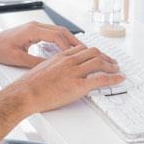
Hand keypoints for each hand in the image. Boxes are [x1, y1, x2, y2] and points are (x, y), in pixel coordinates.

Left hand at [0, 21, 80, 67]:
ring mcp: (35, 27)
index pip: (56, 35)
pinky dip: (60, 39)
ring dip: (68, 39)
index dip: (67, 46)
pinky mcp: (34, 31)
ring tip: (78, 49)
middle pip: (61, 30)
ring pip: (58, 30)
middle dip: (73, 41)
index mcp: (32, 30)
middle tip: (84, 50)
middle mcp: (35, 26)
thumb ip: (36, 62)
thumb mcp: (19, 59)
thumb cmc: (0, 49)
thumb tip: (51, 66)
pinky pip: (52, 33)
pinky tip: (65, 48)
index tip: (75, 55)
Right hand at [6, 45, 124, 113]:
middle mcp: (69, 61)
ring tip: (117, 70)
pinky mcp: (78, 85)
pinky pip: (101, 79)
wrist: (24, 94)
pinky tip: (119, 79)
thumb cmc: (29, 85)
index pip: (82, 49)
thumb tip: (59, 73)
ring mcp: (74, 72)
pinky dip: (113, 78)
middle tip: (112, 62)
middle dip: (105, 57)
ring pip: (99, 63)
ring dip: (111, 66)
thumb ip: (53, 68)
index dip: (93, 53)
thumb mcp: (41, 69)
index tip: (98, 56)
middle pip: (93, 53)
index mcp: (60, 57)